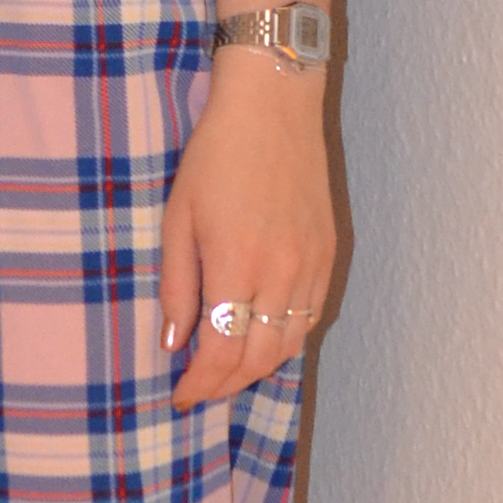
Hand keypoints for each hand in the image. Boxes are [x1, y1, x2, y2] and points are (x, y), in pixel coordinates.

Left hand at [160, 53, 334, 408]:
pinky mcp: (329, 254)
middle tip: (200, 390)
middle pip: (259, 359)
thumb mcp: (178, 218)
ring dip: (258, 369)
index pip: (222, 352)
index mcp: (237, 264)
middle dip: (226, 385)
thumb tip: (174, 343)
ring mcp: (311, 266)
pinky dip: (285, 341)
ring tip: (228, 373)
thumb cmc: (216, 156)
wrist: (274, 107)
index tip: (180, 395)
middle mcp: (282, 273)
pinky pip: (310, 318)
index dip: (200, 384)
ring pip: (290, 345)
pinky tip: (263, 341)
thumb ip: (176, 285)